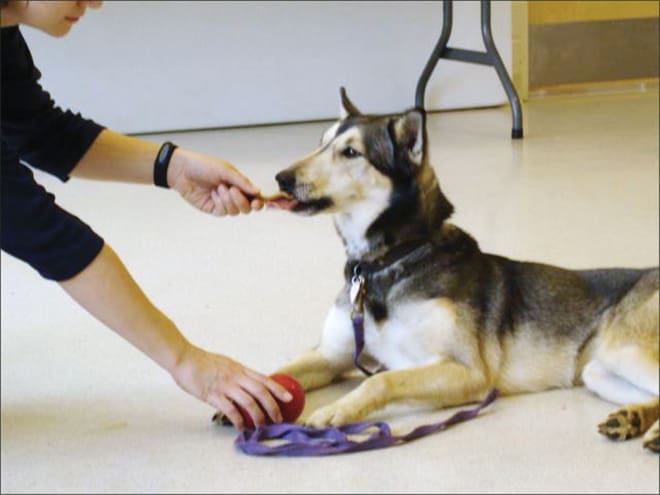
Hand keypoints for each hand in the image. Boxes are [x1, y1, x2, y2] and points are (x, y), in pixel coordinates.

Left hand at [167, 148, 264, 215]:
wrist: (182, 170)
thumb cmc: (203, 165)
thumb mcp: (225, 170)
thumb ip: (242, 182)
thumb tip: (258, 191)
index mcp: (238, 184)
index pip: (254, 196)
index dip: (259, 201)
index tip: (258, 201)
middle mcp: (233, 195)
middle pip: (247, 208)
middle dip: (243, 201)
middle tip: (234, 191)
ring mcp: (223, 203)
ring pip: (236, 211)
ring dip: (229, 200)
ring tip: (219, 187)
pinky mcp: (213, 208)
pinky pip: (224, 212)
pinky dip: (221, 203)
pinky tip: (214, 194)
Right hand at [170, 344, 292, 429]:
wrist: (184, 359)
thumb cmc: (202, 362)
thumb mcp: (225, 364)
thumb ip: (236, 374)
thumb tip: (246, 384)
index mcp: (239, 369)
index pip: (263, 379)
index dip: (278, 388)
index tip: (289, 397)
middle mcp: (235, 377)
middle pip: (261, 392)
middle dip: (272, 406)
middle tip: (279, 418)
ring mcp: (225, 386)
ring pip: (249, 402)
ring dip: (258, 416)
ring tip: (261, 426)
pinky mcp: (213, 395)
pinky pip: (230, 410)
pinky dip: (238, 420)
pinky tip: (242, 427)